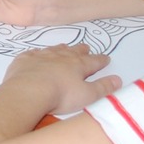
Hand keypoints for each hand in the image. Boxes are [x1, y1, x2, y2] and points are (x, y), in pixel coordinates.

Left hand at [0, 45, 119, 116]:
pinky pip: (32, 53)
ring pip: (54, 49)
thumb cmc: (61, 96)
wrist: (28, 91)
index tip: (106, 58)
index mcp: (78, 65)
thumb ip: (103, 87)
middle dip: (82, 50)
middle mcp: (61, 57)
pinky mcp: (24, 60)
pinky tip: (36, 54)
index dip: (101, 60)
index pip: (94, 61)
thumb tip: (118, 79)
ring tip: (65, 47)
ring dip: (61, 49)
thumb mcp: (88, 95)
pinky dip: (37, 53)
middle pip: (74, 51)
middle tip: (86, 47)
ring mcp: (41, 56)